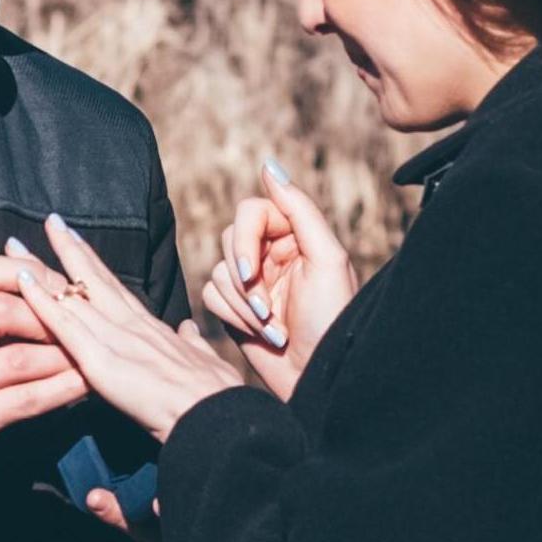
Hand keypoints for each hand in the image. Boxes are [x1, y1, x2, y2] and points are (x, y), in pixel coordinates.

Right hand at [0, 254, 89, 506]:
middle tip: (81, 320)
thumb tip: (36, 278)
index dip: (23, 270)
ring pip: (18, 358)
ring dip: (63, 354)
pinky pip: (25, 400)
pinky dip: (61, 390)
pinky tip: (85, 386)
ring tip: (92, 353)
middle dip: (49, 313)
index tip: (57, 282)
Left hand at [5, 216, 242, 480]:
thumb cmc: (217, 396)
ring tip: (14, 246)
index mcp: (152, 328)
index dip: (96, 267)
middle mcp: (131, 324)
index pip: (117, 289)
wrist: (218, 416)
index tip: (79, 243)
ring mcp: (115, 338)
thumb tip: (187, 330)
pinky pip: (64, 326)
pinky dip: (41, 302)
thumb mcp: (206, 361)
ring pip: (71, 294)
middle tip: (48, 221)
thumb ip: (192, 344)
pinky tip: (21, 282)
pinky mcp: (101, 360)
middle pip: (92, 279)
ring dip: (39, 269)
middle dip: (68, 249)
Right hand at [192, 158, 359, 402]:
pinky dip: (232, 316)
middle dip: (245, 279)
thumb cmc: (331, 319)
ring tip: (274, 328)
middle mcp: (272, 253)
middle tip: (269, 310)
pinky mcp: (235, 308)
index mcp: (295, 235)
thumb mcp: (326, 258)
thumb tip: (268, 166)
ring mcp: (252, 281)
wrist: (318, 376)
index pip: (250, 212)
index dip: (244, 241)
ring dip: (243, 304)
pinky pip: (210, 295)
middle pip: (229, 239)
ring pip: (218, 271)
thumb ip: (299, 209)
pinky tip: (262, 334)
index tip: (252, 273)